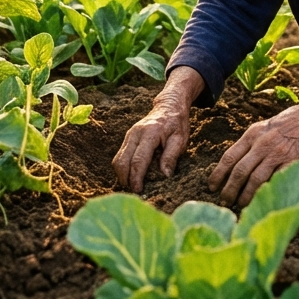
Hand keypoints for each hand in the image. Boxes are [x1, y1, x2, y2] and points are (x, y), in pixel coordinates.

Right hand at [112, 66, 202, 191]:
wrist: (169, 105)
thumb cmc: (176, 124)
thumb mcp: (180, 139)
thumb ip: (171, 156)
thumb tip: (164, 176)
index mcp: (150, 133)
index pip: (138, 160)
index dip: (136, 178)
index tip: (138, 191)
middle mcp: (135, 133)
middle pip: (122, 161)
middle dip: (125, 179)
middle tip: (134, 193)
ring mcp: (129, 135)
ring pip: (118, 159)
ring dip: (122, 175)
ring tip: (132, 187)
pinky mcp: (128, 138)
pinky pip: (120, 156)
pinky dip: (123, 169)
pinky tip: (131, 177)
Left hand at [208, 80, 298, 206]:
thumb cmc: (285, 125)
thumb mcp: (262, 128)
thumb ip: (249, 145)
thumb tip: (232, 166)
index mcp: (252, 134)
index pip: (229, 157)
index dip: (218, 174)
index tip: (212, 186)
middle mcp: (262, 144)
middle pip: (239, 172)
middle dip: (229, 189)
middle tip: (224, 200)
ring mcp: (277, 154)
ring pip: (255, 180)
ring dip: (244, 196)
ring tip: (239, 205)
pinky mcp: (291, 164)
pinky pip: (274, 183)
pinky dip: (265, 194)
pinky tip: (259, 202)